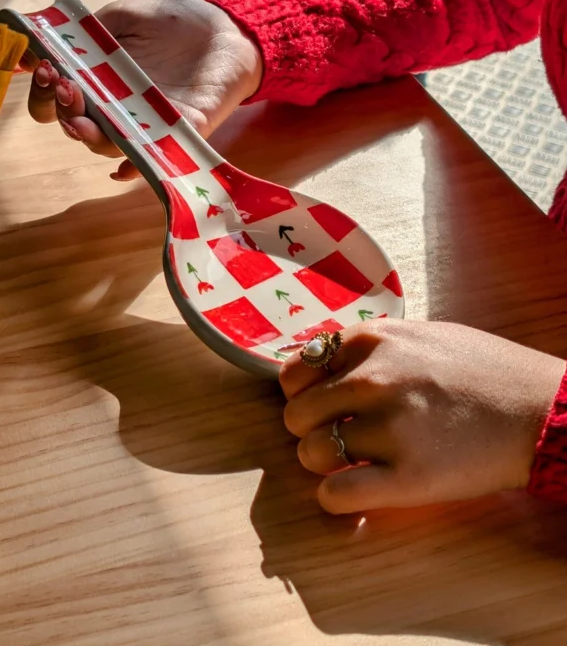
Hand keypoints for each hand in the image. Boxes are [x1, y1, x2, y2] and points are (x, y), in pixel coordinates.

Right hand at [25, 0, 262, 178]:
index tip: (43, 69)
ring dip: (90, 136)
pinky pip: (154, 158)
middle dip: (62, 113)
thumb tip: (40, 42)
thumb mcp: (126, 16)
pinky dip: (135, 168)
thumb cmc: (176, 21)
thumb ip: (88, 31)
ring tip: (83, 121)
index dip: (43, 91)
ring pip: (108, 145)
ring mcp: (146, 123)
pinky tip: (122, 170)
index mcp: (97, 80)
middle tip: (65, 90)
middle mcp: (116, 108)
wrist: (230, 28)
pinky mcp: (179, 132)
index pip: (56, 99)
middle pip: (75, 126)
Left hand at [280, 320, 564, 512]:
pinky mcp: (407, 478)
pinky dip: (335, 498)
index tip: (323, 406)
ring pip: (310, 454)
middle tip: (340, 439)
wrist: (539, 409)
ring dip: (324, 464)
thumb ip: (369, 347)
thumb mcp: (419, 335)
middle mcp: (372, 379)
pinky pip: (334, 494)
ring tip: (353, 463)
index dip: (304, 394)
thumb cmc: (482, 371)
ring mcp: (388, 427)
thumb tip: (318, 364)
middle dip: (312, 431)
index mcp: (371, 340)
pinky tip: (356, 491)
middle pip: (297, 416)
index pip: (295, 371)